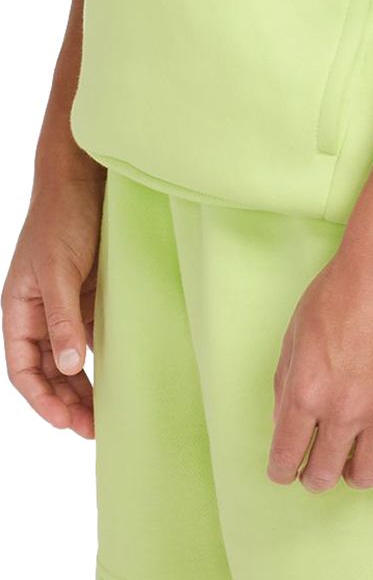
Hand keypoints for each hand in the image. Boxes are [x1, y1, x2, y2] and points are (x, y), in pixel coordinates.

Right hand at [2, 156, 104, 438]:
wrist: (85, 177)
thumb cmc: (64, 218)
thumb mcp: (59, 270)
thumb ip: (62, 319)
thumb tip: (66, 367)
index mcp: (19, 310)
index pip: (23, 369)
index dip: (41, 399)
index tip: (65, 423)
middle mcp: (40, 312)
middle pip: (48, 370)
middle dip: (65, 401)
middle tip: (93, 428)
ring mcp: (66, 303)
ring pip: (70, 357)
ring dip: (84, 384)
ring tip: (105, 413)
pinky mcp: (91, 292)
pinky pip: (93, 333)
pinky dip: (102, 356)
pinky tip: (119, 372)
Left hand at [268, 235, 372, 491]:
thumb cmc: (338, 292)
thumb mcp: (293, 336)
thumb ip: (285, 386)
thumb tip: (287, 424)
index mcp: (305, 395)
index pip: (285, 462)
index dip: (284, 470)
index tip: (290, 466)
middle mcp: (341, 411)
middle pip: (323, 478)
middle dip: (317, 474)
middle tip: (324, 458)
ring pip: (366, 476)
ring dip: (356, 471)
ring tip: (359, 452)